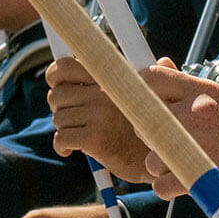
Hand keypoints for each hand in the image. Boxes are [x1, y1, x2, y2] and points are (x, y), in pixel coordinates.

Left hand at [45, 57, 153, 181]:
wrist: (164, 156)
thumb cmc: (150, 126)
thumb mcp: (145, 95)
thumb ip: (134, 77)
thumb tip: (154, 62)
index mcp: (111, 77)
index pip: (66, 66)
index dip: (55, 75)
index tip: (56, 85)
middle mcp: (104, 92)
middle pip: (57, 95)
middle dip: (59, 108)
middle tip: (71, 118)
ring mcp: (99, 115)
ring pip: (58, 118)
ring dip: (64, 129)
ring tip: (79, 135)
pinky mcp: (95, 138)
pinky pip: (61, 138)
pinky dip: (61, 146)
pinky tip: (71, 150)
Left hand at [137, 58, 218, 202]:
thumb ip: (187, 87)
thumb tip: (160, 64)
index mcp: (203, 92)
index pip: (152, 77)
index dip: (138, 89)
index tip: (138, 100)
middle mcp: (196, 112)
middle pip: (144, 119)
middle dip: (153, 134)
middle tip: (175, 141)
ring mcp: (194, 144)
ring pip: (151, 156)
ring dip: (163, 164)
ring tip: (188, 162)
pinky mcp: (194, 175)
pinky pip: (159, 183)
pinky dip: (168, 187)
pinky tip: (186, 181)